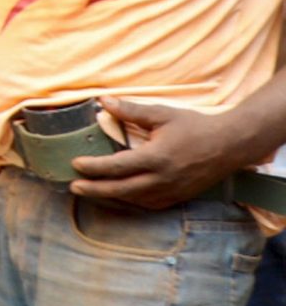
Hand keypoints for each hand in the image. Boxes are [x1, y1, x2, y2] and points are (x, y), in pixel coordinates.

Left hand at [72, 99, 252, 207]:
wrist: (231, 144)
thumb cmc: (195, 126)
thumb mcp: (162, 114)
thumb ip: (130, 110)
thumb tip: (102, 100)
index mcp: (157, 158)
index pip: (117, 167)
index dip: (94, 167)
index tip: (75, 164)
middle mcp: (163, 179)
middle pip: (122, 189)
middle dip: (95, 189)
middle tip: (73, 186)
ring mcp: (173, 191)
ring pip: (135, 199)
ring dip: (111, 197)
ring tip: (90, 191)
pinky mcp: (180, 196)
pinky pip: (151, 204)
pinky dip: (132, 201)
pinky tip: (119, 196)